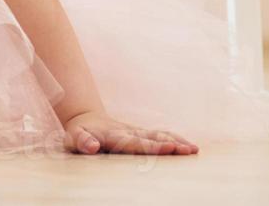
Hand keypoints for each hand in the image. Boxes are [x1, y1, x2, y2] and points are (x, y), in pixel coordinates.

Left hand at [62, 110, 197, 155]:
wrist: (85, 118)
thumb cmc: (79, 133)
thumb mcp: (74, 137)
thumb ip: (83, 142)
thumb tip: (92, 147)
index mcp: (114, 136)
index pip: (136, 143)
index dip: (152, 146)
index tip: (169, 147)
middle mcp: (129, 132)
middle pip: (152, 138)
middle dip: (171, 144)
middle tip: (189, 150)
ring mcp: (136, 131)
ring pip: (159, 135)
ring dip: (177, 141)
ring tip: (195, 150)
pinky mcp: (141, 133)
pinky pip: (160, 135)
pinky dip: (175, 140)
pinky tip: (190, 147)